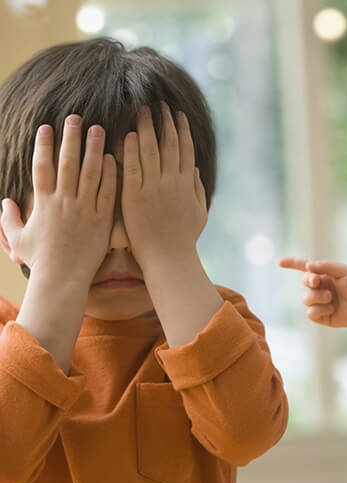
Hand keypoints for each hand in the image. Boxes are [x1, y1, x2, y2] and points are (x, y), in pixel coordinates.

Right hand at [0, 115, 115, 283]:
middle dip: (71, 138)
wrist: (63, 280)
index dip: (43, 145)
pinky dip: (111, 175)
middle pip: (68, 163)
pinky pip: (108, 193)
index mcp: (43, 203)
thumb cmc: (41, 261)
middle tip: (76, 117)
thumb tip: (5, 203)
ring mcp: (85, 210)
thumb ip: (9, 219)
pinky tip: (115, 158)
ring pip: (91, 173)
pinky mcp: (102, 221)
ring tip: (99, 129)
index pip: (42, 167)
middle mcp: (64, 202)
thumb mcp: (19, 239)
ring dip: (94, 149)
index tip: (47, 127)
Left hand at [121, 103, 206, 271]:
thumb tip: (197, 171)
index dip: (182, 131)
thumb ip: (198, 190)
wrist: (169, 259)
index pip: (185, 151)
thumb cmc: (184, 240)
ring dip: (147, 128)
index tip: (177, 115)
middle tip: (159, 103)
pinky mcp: (135, 197)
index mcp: (187, 186)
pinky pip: (133, 168)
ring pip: (151, 151)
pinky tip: (130, 134)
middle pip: (169, 145)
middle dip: (165, 122)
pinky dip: (132, 150)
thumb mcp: (199, 214)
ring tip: (143, 109)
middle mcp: (172, 183)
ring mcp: (154, 189)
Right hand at [279, 257, 346, 327]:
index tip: (280, 262)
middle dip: (309, 280)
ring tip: (331, 297)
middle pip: (305, 282)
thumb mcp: (344, 271)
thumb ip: (326, 266)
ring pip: (305, 298)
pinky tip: (331, 308)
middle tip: (318, 281)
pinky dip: (319, 309)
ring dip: (317, 296)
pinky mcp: (322, 317)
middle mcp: (322, 288)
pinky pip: (310, 313)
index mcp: (326, 275)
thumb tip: (307, 266)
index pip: (306, 268)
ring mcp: (321, 302)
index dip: (293, 264)